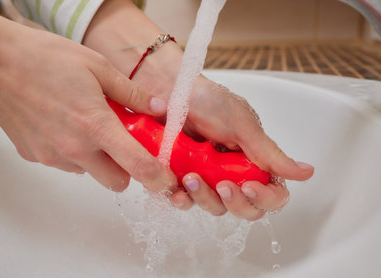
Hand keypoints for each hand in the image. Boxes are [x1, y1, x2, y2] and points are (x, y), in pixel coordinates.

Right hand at [0, 30, 177, 192]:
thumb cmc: (45, 58)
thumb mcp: (98, 67)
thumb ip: (131, 94)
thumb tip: (157, 109)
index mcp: (95, 125)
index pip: (137, 166)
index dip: (157, 178)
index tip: (165, 179)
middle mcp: (74, 148)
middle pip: (115, 182)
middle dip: (125, 169)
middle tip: (121, 143)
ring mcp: (51, 155)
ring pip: (88, 172)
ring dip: (95, 158)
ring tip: (84, 123)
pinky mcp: (33, 156)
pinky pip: (63, 163)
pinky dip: (70, 151)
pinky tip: (61, 124)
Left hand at [167, 77, 313, 219]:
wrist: (172, 91)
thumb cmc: (209, 102)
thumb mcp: (242, 126)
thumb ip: (270, 153)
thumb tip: (307, 173)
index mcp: (255, 161)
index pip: (272, 194)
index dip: (264, 198)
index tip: (248, 186)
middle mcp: (234, 173)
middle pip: (245, 208)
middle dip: (234, 201)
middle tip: (221, 184)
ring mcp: (208, 178)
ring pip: (214, 206)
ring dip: (204, 198)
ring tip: (191, 177)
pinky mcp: (184, 179)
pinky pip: (185, 201)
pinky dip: (181, 199)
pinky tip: (176, 192)